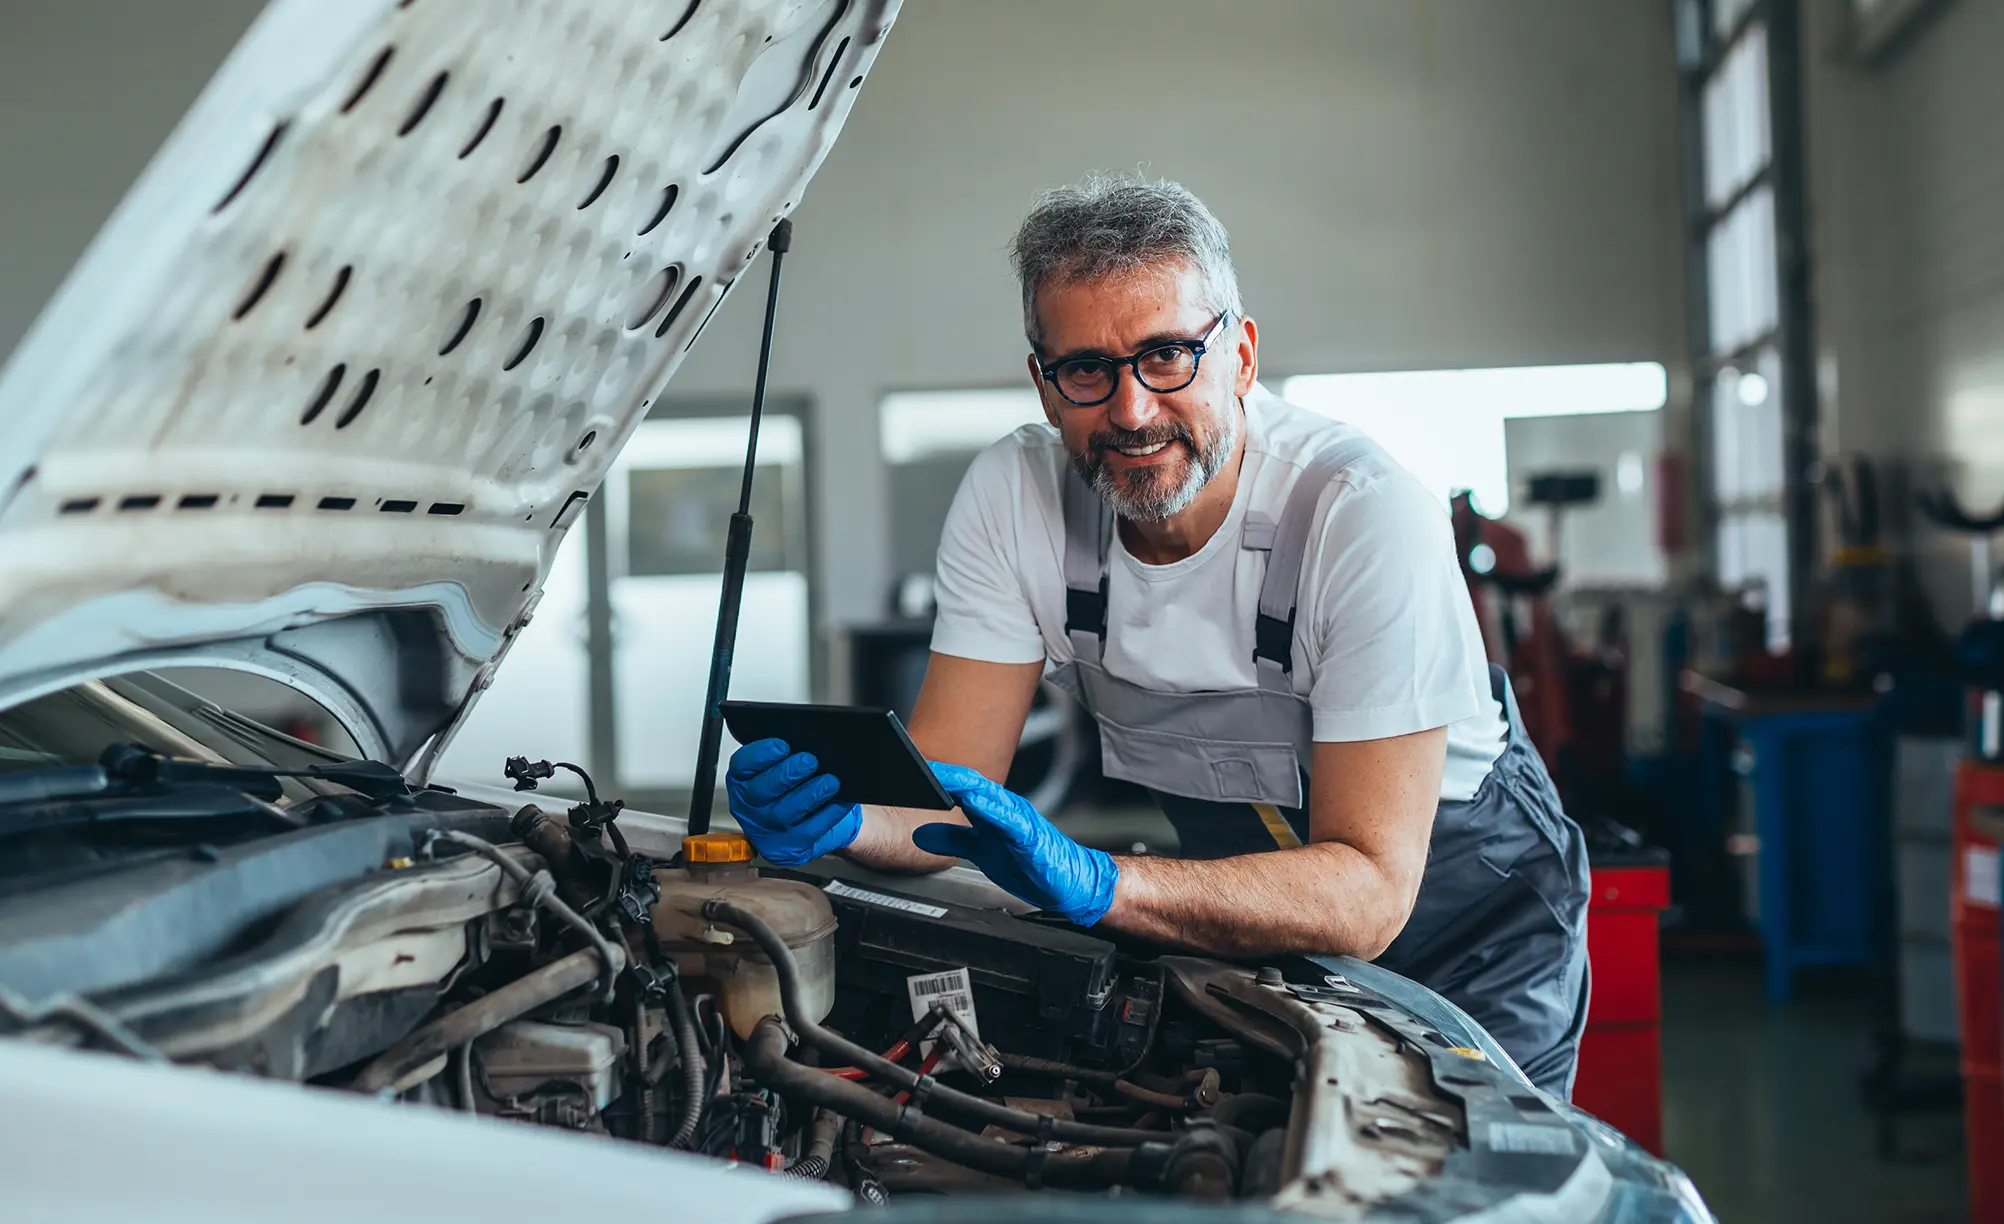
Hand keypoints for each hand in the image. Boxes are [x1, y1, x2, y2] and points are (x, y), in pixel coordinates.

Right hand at [724, 739, 861, 865]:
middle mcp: (748, 808)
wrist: (822, 816)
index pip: (742, 766)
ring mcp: (766, 831)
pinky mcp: (787, 849)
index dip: (760, 755)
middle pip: (761, 791)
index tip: (782, 745)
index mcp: (743, 781)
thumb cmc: (802, 784)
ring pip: (784, 813)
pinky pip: (808, 832)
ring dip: (809, 795)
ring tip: (829, 781)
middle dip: (787, 774)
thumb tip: (804, 736)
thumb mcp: (789, 764)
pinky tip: (839, 802)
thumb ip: (788, 752)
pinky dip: (826, 815)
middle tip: (809, 760)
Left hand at [912, 763, 1117, 925]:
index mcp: (993, 810)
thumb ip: (955, 840)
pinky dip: (990, 809)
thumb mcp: (981, 851)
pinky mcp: (1029, 835)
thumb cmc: (1030, 863)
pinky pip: (1008, 819)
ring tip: (940, 776)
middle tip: (918, 766)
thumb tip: (922, 835)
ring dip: (963, 784)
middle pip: (971, 784)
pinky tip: (975, 802)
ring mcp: (1018, 818)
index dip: (936, 779)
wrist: (1067, 881)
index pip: (960, 787)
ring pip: (988, 794)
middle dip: (944, 775)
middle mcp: (1005, 808)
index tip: (909, 772)